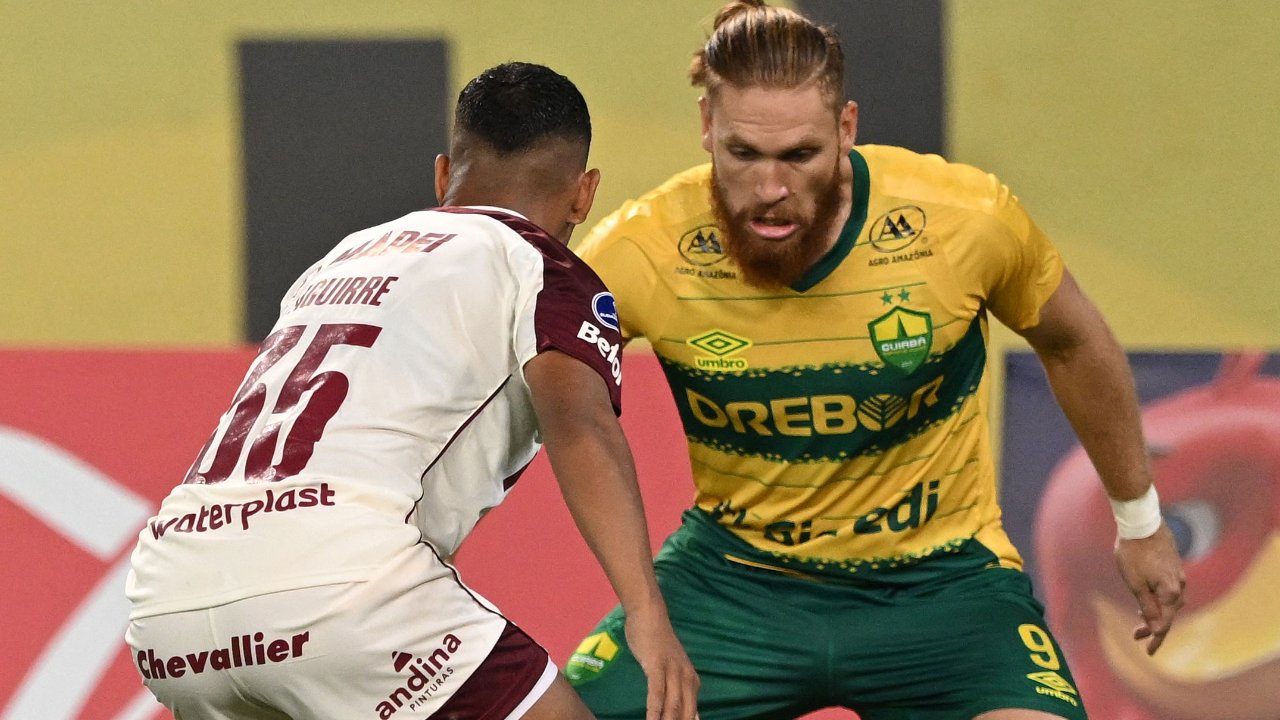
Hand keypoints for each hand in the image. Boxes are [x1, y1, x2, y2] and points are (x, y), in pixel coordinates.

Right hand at [624, 604, 699, 719]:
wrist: (650, 615)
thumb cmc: (658, 644)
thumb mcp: (673, 670)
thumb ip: (681, 692)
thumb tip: (693, 717)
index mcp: (692, 681)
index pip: (693, 713)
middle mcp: (686, 678)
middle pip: (686, 712)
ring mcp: (672, 671)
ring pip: (673, 704)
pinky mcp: (657, 665)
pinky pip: (656, 691)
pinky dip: (654, 709)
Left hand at [1114, 522, 1185, 653]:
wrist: (1141, 522)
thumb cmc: (1134, 553)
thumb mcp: (1135, 584)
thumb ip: (1147, 607)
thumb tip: (1156, 627)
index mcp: (1171, 592)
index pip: (1165, 623)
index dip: (1156, 638)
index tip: (1148, 651)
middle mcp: (1179, 585)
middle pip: (1169, 614)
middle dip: (1154, 627)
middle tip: (1136, 637)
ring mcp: (1178, 575)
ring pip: (1170, 602)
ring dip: (1156, 613)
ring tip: (1140, 622)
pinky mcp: (1173, 566)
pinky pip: (1169, 590)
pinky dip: (1159, 600)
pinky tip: (1147, 600)